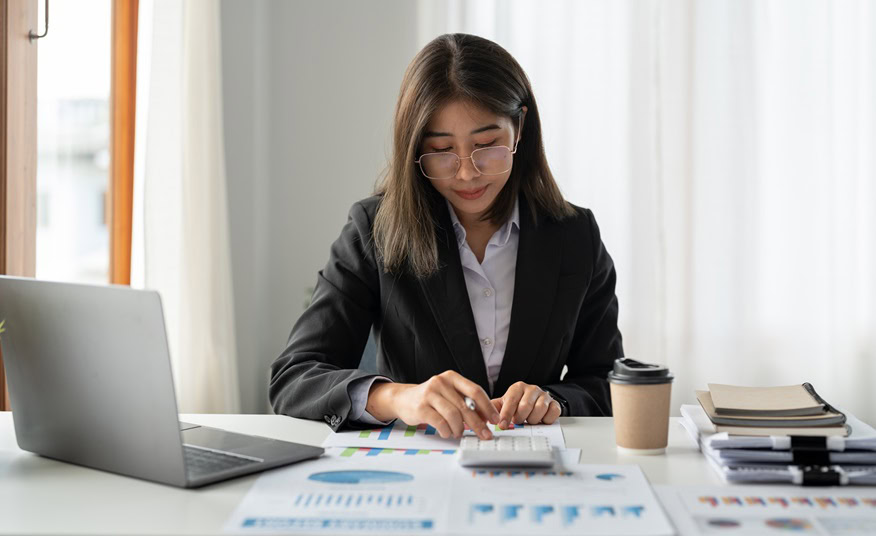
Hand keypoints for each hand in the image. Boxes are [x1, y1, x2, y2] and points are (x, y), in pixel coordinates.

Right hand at [366, 371, 499, 439]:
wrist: (403, 399)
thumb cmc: (431, 399)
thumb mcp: (449, 394)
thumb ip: (465, 402)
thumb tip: (486, 418)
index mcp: (452, 377)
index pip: (475, 391)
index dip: (487, 407)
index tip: (495, 419)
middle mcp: (441, 382)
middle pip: (466, 406)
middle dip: (478, 424)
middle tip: (485, 435)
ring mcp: (430, 394)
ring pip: (454, 415)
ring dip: (460, 429)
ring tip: (459, 433)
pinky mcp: (421, 407)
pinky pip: (440, 423)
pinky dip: (447, 431)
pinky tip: (447, 433)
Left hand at [491, 382, 561, 427]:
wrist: (534, 402)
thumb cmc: (516, 405)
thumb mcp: (503, 404)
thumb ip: (492, 408)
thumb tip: (480, 415)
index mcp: (518, 388)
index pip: (511, 400)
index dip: (506, 414)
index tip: (502, 425)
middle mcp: (532, 389)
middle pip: (526, 405)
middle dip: (520, 418)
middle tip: (518, 421)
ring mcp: (544, 396)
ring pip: (540, 409)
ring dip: (532, 419)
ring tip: (528, 420)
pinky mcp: (554, 403)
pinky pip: (553, 412)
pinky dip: (546, 419)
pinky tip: (540, 420)